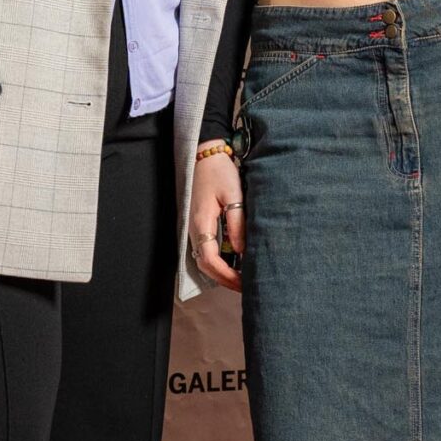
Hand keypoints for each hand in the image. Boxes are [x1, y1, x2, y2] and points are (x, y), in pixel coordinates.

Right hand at [189, 151, 244, 289]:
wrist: (204, 155)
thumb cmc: (220, 172)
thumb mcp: (234, 196)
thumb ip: (237, 223)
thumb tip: (241, 251)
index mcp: (201, 223)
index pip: (211, 260)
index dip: (227, 276)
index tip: (244, 282)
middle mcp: (194, 229)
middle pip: (205, 265)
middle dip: (224, 279)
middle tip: (246, 286)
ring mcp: (194, 227)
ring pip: (204, 259)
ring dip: (221, 272)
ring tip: (242, 277)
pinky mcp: (198, 224)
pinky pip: (206, 249)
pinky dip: (219, 261)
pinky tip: (234, 261)